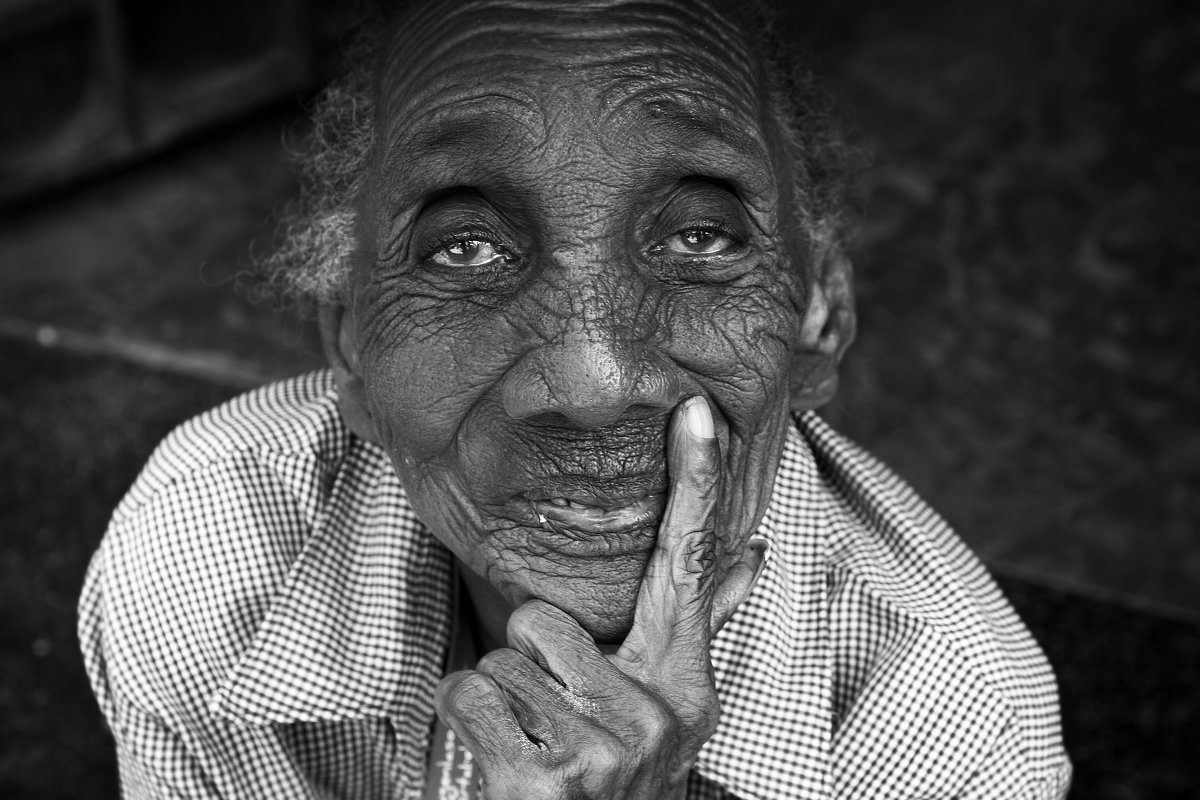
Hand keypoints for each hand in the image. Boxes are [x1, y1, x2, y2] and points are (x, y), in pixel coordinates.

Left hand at [434, 396, 766, 798]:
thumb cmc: (603, 776)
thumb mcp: (657, 712)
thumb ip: (693, 631)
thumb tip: (754, 558)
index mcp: (685, 687)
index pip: (687, 569)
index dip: (693, 485)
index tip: (695, 411)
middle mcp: (657, 718)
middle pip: (543, 617)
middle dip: (525, 662)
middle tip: (550, 718)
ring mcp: (605, 753)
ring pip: (500, 657)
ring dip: (496, 701)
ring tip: (530, 744)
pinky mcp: (544, 784)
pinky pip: (465, 694)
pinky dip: (463, 723)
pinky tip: (502, 762)